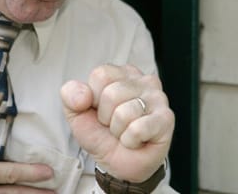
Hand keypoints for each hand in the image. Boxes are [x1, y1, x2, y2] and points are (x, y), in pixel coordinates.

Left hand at [60, 64, 174, 182]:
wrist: (118, 164)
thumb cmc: (102, 134)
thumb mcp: (77, 113)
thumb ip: (71, 95)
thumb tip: (83, 95)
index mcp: (122, 73)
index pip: (100, 75)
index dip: (93, 99)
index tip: (99, 110)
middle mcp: (144, 80)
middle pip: (111, 94)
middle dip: (105, 117)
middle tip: (114, 125)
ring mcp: (158, 98)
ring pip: (123, 113)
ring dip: (118, 131)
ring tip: (125, 132)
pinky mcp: (166, 119)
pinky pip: (137, 129)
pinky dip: (130, 141)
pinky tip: (136, 140)